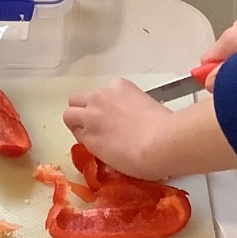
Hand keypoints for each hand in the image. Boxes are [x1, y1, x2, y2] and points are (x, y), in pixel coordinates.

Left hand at [64, 79, 236, 180]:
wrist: (161, 143)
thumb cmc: (167, 128)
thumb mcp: (154, 110)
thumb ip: (141, 112)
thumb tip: (144, 123)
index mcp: (120, 86)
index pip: (102, 95)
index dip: (104, 110)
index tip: (114, 122)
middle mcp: (102, 95)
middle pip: (79, 99)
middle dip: (84, 112)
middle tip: (97, 129)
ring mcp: (91, 114)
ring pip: (69, 114)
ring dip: (77, 125)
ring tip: (93, 140)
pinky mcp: (86, 135)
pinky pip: (76, 135)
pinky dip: (83, 142)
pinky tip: (97, 151)